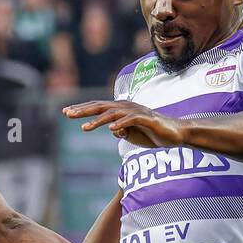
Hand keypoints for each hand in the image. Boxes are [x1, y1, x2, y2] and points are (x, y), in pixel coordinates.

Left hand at [62, 100, 181, 147]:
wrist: (176, 134)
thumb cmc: (153, 134)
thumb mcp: (132, 135)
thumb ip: (121, 131)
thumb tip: (111, 129)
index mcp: (121, 110)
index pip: (98, 108)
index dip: (82, 109)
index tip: (66, 112)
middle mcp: (127, 107)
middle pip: (101, 107)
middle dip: (83, 110)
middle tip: (67, 114)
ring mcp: (137, 112)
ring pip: (114, 113)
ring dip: (98, 120)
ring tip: (84, 127)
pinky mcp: (147, 119)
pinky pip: (132, 120)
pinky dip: (121, 124)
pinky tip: (111, 129)